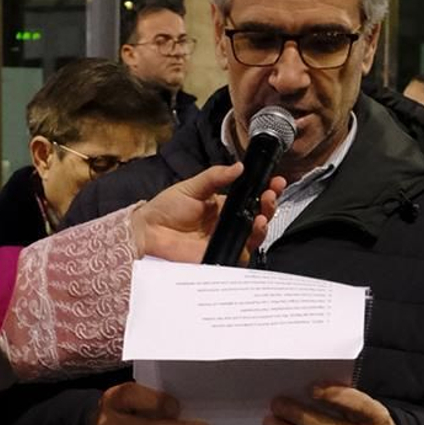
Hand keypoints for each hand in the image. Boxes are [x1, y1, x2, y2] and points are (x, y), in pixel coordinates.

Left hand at [133, 165, 287, 264]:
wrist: (148, 231)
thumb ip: (215, 177)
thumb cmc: (165, 209)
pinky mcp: (219, 257)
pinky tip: (251, 231)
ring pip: (253, 236)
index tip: (275, 181)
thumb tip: (239, 167)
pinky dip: (249, 244)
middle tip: (270, 195)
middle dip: (269, 205)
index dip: (265, 190)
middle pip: (257, 217)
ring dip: (263, 224)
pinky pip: (240, 254)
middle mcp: (226, 225)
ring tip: (262, 215)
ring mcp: (224, 241)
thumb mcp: (192, 186)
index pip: (250, 198)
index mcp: (222, 207)